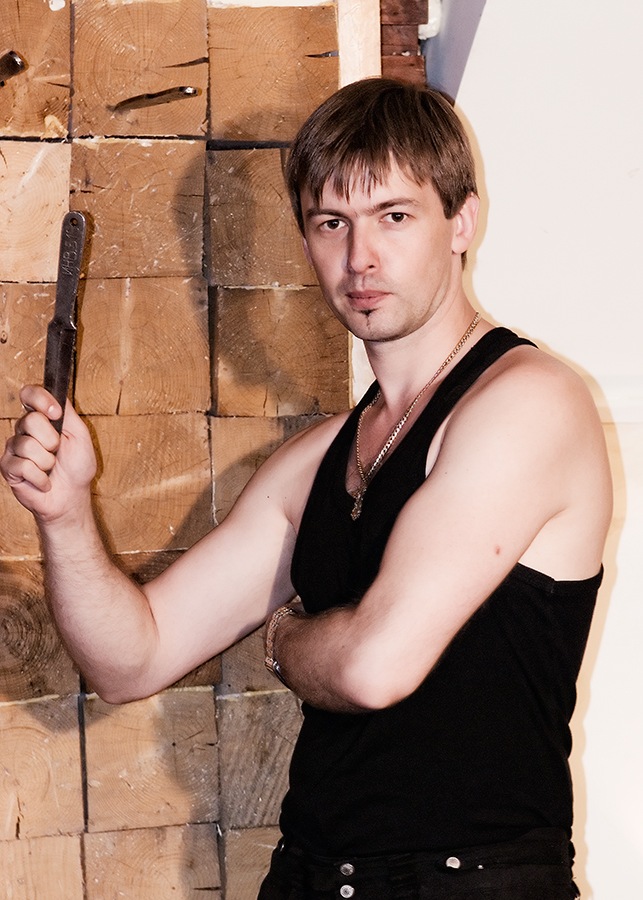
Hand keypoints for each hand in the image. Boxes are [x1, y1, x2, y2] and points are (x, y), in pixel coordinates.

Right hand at [0, 385, 96, 522]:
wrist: (72, 495)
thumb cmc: (77, 466)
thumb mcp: (80, 436)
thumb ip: (68, 414)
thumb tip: (56, 397)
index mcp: (42, 418)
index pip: (30, 394)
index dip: (40, 399)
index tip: (56, 413)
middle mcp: (24, 430)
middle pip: (30, 420)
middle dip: (51, 440)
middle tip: (57, 451)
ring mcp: (14, 448)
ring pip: (28, 445)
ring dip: (47, 461)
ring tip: (51, 468)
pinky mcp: (8, 467)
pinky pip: (23, 466)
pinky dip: (40, 477)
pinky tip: (44, 481)